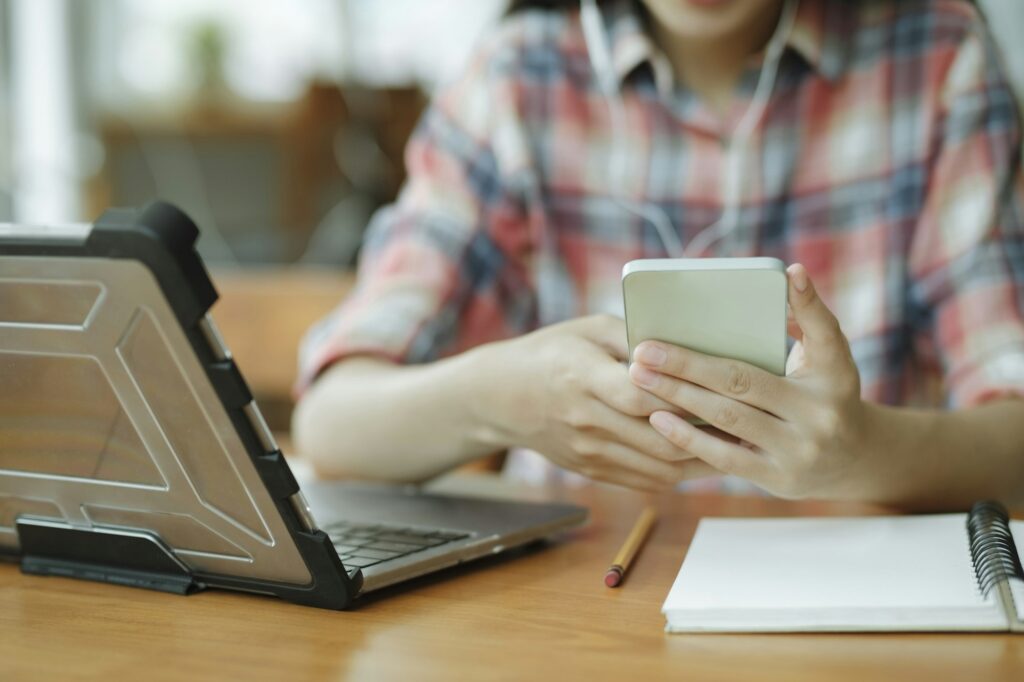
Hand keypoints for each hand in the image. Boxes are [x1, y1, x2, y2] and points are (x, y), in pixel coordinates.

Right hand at [469, 315, 719, 489]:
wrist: (500, 397)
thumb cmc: (550, 352)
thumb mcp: (587, 329)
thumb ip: (634, 336)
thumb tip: (687, 345)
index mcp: (581, 377)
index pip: (641, 394)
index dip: (684, 396)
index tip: (727, 391)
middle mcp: (584, 419)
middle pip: (658, 437)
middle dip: (707, 434)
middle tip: (748, 424)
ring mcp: (588, 450)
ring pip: (658, 466)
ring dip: (701, 459)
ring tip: (737, 444)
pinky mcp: (591, 469)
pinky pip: (645, 479)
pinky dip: (680, 471)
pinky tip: (706, 458)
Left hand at [627, 264, 869, 498]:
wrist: (852, 461)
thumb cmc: (825, 395)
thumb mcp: (829, 360)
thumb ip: (809, 322)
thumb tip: (789, 276)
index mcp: (836, 375)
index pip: (824, 334)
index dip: (808, 304)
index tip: (788, 272)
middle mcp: (820, 413)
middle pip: (743, 381)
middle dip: (688, 364)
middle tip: (644, 350)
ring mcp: (800, 450)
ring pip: (728, 417)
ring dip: (679, 395)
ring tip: (640, 377)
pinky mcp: (779, 478)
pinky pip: (725, 456)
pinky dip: (689, 436)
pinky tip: (657, 418)